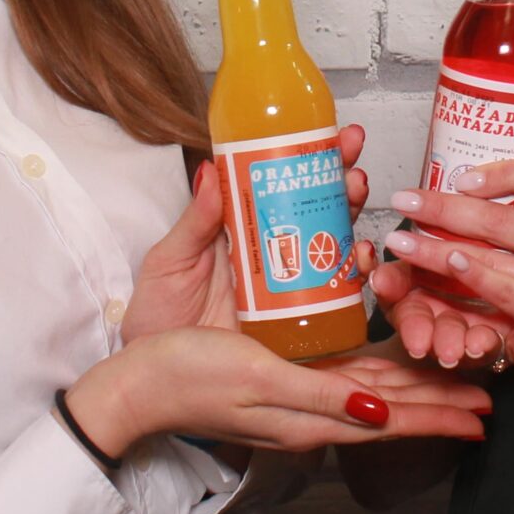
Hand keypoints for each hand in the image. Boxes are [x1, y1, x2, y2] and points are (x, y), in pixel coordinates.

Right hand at [65, 327, 490, 457]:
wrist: (139, 386)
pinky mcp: (282, 375)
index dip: (441, 412)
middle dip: (441, 396)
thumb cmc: (189, 378)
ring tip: (455, 375)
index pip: (394, 416)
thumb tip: (379, 408)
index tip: (483, 410)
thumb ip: (321, 394)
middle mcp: (314, 407)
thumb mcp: (258, 379)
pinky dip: (377, 367)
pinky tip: (389, 358)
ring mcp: (299, 393)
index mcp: (314, 411)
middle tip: (487, 390)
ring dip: (416, 383)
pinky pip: (344, 372)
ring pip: (374, 387)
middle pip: (393, 403)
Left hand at [125, 126, 376, 341]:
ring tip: (356, 203)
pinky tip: (360, 261)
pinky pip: (338, 296)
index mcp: (242, 231)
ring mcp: (289, 287)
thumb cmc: (156, 317)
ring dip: (355, 221)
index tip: (339, 136)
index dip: (314, 159)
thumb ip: (194, 221)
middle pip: (320, 210)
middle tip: (353, 168)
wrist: (153, 378)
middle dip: (345, 183)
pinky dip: (356, 276)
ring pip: (335, 247)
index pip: (284, 185)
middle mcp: (272, 255)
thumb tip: (209, 169)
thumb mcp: (170, 261)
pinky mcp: (301, 322)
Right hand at [369, 257, 513, 375]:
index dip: (414, 331)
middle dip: (448, 343)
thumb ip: (393, 278)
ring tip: (484, 345)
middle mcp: (449, 324)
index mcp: (420, 307)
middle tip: (450, 352)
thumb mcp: (409, 274)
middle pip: (446, 335)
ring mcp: (481, 329)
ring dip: (480, 344)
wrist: (490, 273)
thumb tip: (373, 270)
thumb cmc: (439, 273)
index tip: (419, 342)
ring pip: (480, 340)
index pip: (411, 320)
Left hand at [384, 156, 513, 376]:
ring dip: (435, 248)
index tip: (460, 178)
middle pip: (499, 218)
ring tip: (401, 242)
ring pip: (488, 255)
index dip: (501, 173)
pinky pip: (499, 289)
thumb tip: (454, 185)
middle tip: (404, 201)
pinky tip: (443, 264)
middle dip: (442, 209)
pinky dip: (468, 275)